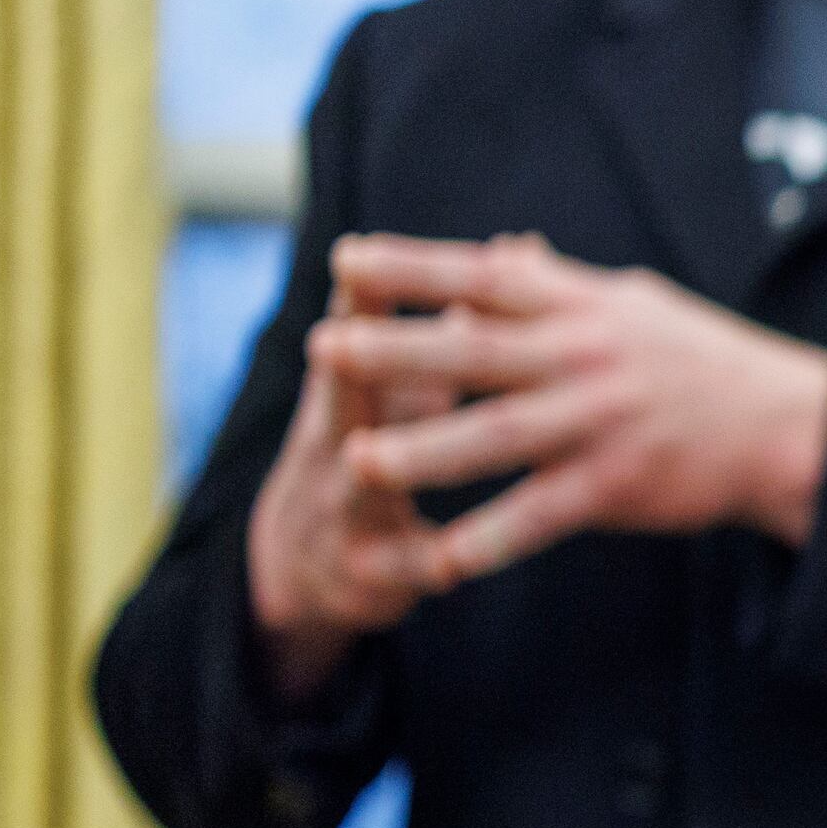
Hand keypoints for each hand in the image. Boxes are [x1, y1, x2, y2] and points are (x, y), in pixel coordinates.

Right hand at [242, 256, 467, 695]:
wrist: (315, 566)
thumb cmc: (378, 451)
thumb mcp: (404, 394)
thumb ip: (456, 332)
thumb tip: (511, 251)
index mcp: (351, 398)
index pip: (354, 337)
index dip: (354, 299)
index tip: (357, 253)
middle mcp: (337, 448)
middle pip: (338, 404)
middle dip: (342, 376)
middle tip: (336, 343)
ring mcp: (342, 512)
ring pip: (355, 488)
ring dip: (371, 474)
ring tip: (369, 464)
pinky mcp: (366, 576)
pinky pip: (397, 571)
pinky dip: (423, 565)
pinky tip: (449, 569)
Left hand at [300, 234, 826, 595]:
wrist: (791, 428)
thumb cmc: (703, 362)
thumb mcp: (633, 306)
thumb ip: (559, 287)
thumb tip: (499, 253)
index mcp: (584, 308)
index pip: (485, 278)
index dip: (414, 268)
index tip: (345, 259)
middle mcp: (586, 359)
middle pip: (476, 352)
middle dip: (396, 352)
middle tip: (325, 352)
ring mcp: (602, 424)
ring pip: (498, 437)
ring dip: (424, 452)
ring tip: (357, 462)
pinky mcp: (619, 486)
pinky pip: (542, 516)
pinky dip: (493, 539)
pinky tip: (443, 562)